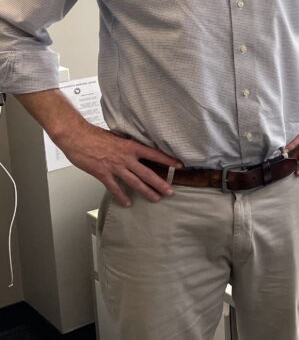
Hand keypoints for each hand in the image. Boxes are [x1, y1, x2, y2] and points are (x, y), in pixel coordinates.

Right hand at [55, 122, 181, 206]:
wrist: (77, 137)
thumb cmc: (95, 135)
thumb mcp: (117, 137)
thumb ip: (128, 145)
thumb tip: (138, 150)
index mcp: (131, 146)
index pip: (154, 154)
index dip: (168, 160)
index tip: (179, 165)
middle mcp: (126, 158)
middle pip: (147, 173)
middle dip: (160, 183)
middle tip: (170, 192)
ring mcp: (115, 167)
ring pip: (135, 182)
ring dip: (146, 192)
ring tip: (156, 199)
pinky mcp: (103, 174)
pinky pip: (115, 188)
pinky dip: (122, 196)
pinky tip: (128, 203)